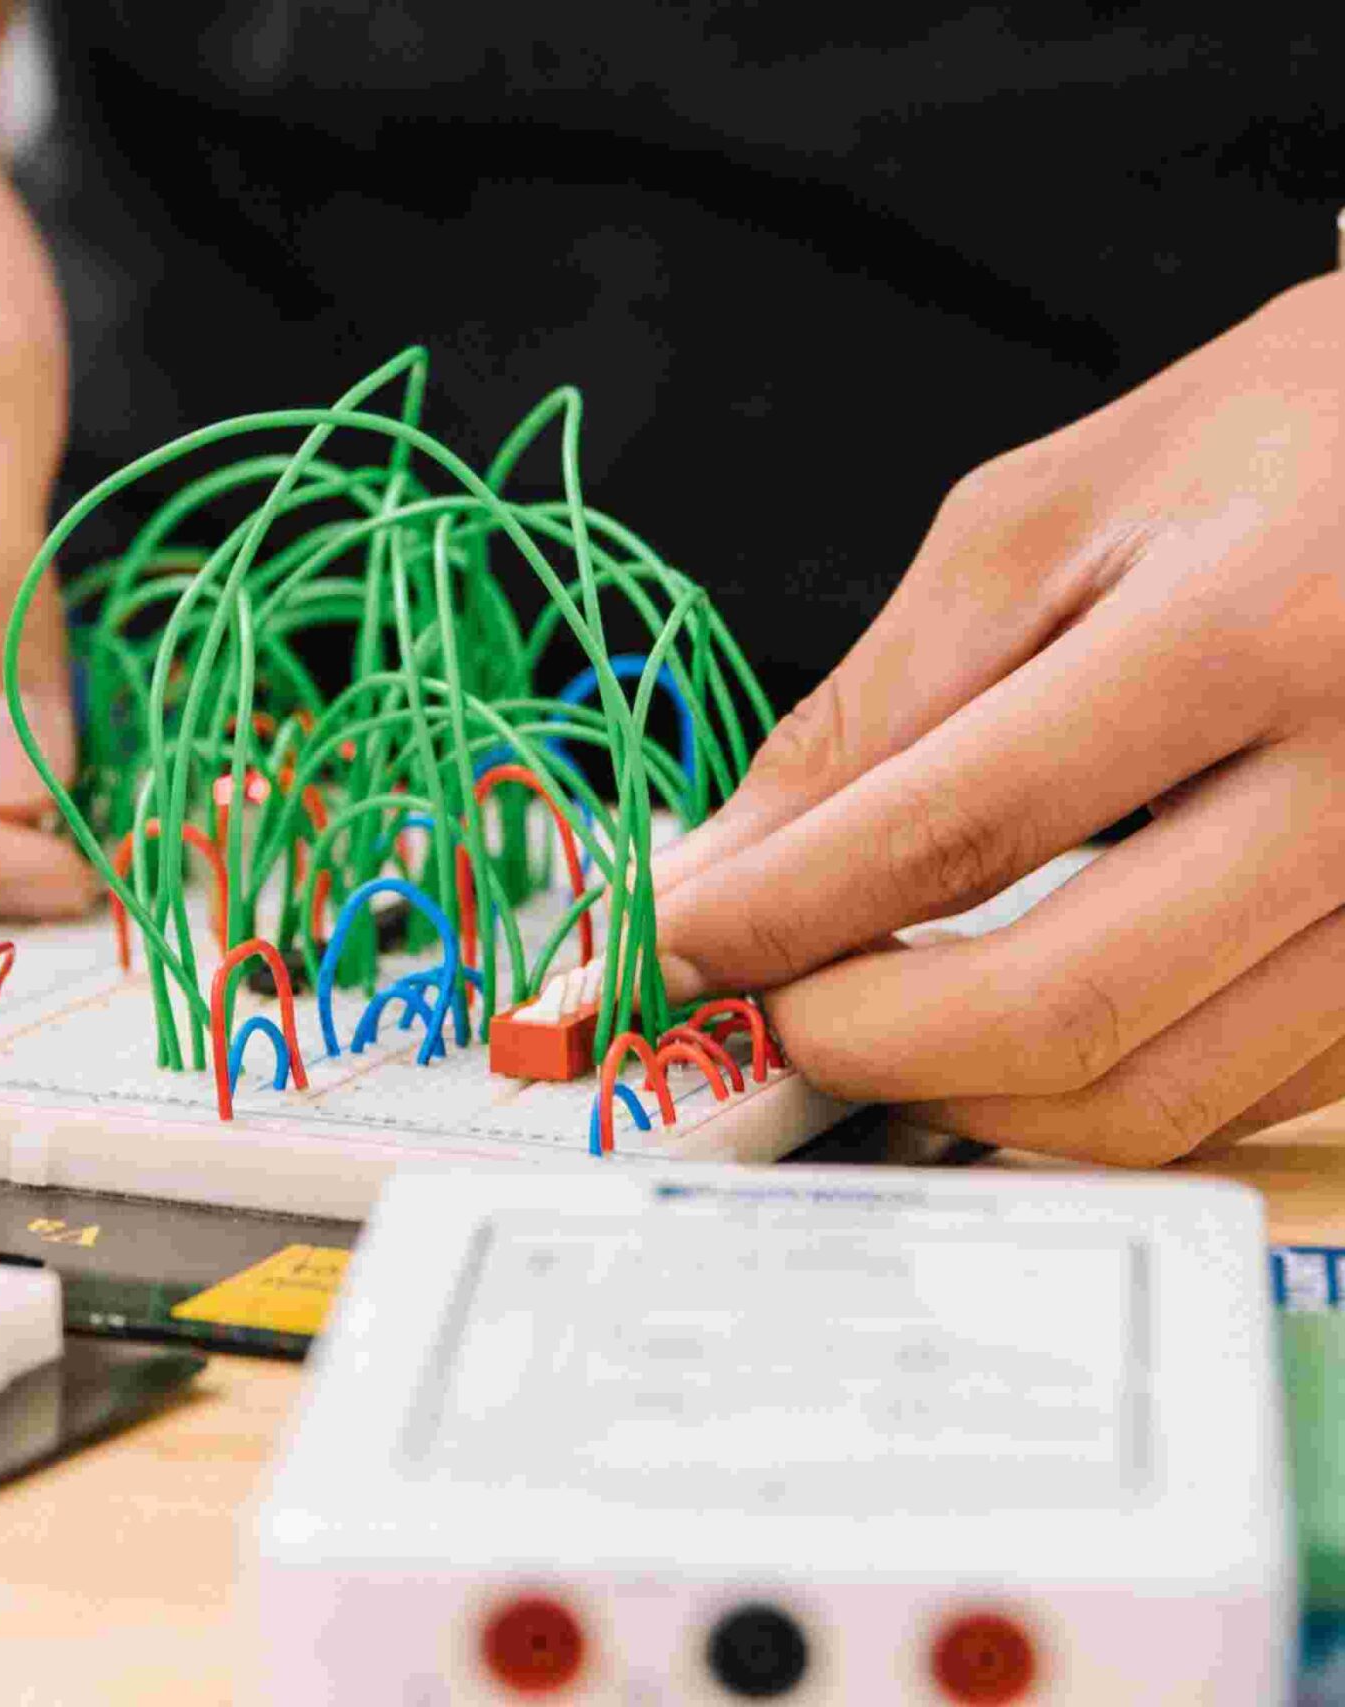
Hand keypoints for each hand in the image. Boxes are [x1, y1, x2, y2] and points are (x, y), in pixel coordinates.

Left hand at [653, 272, 1344, 1163]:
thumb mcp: (1046, 518)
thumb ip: (874, 710)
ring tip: (866, 1014)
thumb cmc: (1285, 444)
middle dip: (856, 1039)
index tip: (666, 948)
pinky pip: (1238, 1099)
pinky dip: (1085, 1088)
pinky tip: (1004, 1022)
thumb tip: (717, 873)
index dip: (779, 917)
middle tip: (759, 1007)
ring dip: (962, 1093)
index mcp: (1250, 626)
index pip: (958, 829)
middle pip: (1059, 1006)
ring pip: (1152, 1097)